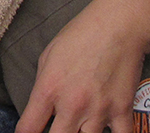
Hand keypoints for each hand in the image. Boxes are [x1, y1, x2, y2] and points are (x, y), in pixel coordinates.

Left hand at [15, 0, 143, 132]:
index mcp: (49, 88)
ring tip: (80, 126)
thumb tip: (41, 109)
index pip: (28, 128)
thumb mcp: (48, 56)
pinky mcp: (121, 112)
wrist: (117, 27)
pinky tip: (107, 129)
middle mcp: (71, 104)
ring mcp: (98, 111)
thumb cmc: (80, 35)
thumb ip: (43, 86)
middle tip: (58, 128)